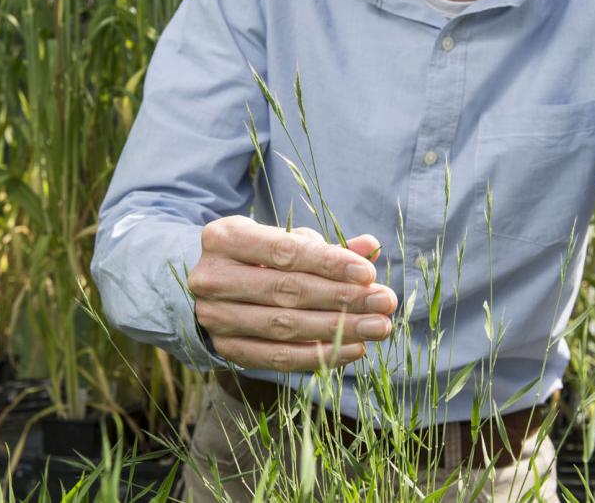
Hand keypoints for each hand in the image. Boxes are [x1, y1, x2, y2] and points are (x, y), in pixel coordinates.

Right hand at [189, 216, 398, 371]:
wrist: (210, 287)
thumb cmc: (256, 257)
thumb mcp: (283, 241)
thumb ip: (325, 246)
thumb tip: (371, 246)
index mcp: (224, 237)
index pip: (285, 251)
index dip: (329, 263)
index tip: (368, 273)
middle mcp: (212, 277)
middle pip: (287, 291)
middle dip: (343, 298)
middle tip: (385, 302)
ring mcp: (215, 317)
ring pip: (285, 326)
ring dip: (338, 329)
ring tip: (378, 327)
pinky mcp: (226, 348)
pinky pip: (278, 357)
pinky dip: (320, 355)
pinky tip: (354, 349)